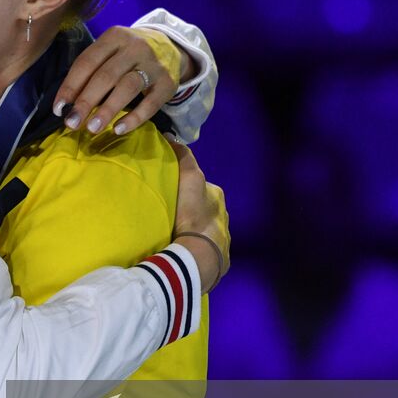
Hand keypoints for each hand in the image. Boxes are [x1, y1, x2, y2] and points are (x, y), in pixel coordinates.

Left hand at [53, 27, 189, 135]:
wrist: (170, 46)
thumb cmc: (128, 54)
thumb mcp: (110, 52)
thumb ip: (90, 72)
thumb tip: (67, 104)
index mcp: (114, 37)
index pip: (87, 62)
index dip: (70, 86)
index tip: (58, 109)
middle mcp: (135, 47)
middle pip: (106, 76)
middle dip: (86, 101)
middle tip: (72, 122)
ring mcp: (153, 65)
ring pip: (127, 87)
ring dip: (107, 110)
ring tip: (92, 128)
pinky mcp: (168, 83)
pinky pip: (150, 103)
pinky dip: (134, 118)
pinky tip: (118, 129)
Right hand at [165, 137, 229, 290]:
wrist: (199, 254)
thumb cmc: (193, 213)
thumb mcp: (190, 178)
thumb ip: (184, 157)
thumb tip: (173, 138)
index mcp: (217, 198)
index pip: (201, 187)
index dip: (187, 188)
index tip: (174, 191)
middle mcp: (224, 216)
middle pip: (205, 208)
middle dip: (193, 210)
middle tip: (173, 214)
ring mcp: (224, 239)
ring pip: (206, 229)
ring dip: (196, 230)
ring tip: (177, 235)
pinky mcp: (220, 259)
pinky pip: (206, 250)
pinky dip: (198, 248)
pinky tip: (186, 251)